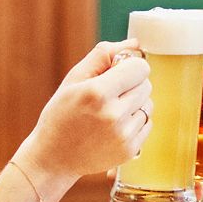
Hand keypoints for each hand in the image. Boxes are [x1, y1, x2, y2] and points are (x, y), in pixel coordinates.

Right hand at [21, 42, 152, 188]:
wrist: (54, 157)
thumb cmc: (61, 114)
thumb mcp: (74, 78)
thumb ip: (104, 55)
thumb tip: (136, 43)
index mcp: (97, 93)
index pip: (140, 67)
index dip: (129, 66)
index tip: (116, 72)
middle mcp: (113, 115)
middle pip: (146, 85)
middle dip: (131, 84)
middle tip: (109, 93)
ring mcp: (123, 135)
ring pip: (148, 104)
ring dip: (134, 103)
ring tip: (110, 111)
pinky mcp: (129, 150)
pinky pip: (148, 124)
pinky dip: (135, 121)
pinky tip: (114, 126)